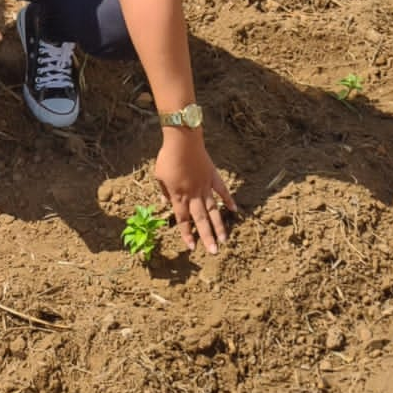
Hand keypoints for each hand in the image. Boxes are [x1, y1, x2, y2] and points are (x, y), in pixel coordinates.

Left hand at [154, 128, 236, 253]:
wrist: (182, 140)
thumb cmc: (168, 157)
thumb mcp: (159, 176)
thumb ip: (163, 191)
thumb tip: (164, 203)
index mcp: (178, 196)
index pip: (183, 220)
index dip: (187, 234)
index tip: (192, 247)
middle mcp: (193, 195)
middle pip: (201, 219)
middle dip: (207, 237)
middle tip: (214, 251)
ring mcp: (205, 186)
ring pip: (213, 210)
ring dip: (219, 225)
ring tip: (225, 239)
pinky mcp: (213, 177)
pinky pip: (222, 191)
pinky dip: (228, 200)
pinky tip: (234, 210)